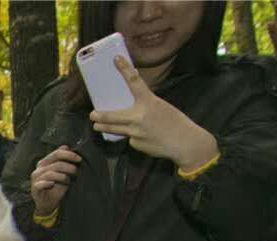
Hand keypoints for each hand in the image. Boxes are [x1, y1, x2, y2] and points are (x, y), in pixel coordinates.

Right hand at [30, 146, 81, 216]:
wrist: (48, 202)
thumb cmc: (56, 186)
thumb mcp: (61, 172)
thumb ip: (63, 160)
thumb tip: (67, 147)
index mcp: (45, 162)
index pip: (57, 153)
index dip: (69, 155)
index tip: (79, 159)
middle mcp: (39, 168)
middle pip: (56, 163)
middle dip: (69, 167)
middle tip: (76, 172)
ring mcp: (36, 178)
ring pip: (51, 173)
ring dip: (63, 177)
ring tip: (68, 181)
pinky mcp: (35, 188)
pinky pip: (42, 183)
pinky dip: (49, 183)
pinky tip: (53, 184)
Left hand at [91, 58, 219, 171]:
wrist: (184, 143)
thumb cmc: (175, 122)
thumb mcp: (161, 106)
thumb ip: (145, 104)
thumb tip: (132, 102)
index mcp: (149, 102)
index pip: (134, 81)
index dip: (124, 69)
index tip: (116, 59)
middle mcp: (139, 116)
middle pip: (110, 116)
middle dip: (98, 116)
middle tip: (92, 114)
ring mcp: (135, 132)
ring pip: (113, 129)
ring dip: (102, 127)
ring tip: (97, 125)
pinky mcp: (136, 144)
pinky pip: (128, 138)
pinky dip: (131, 136)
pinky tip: (142, 137)